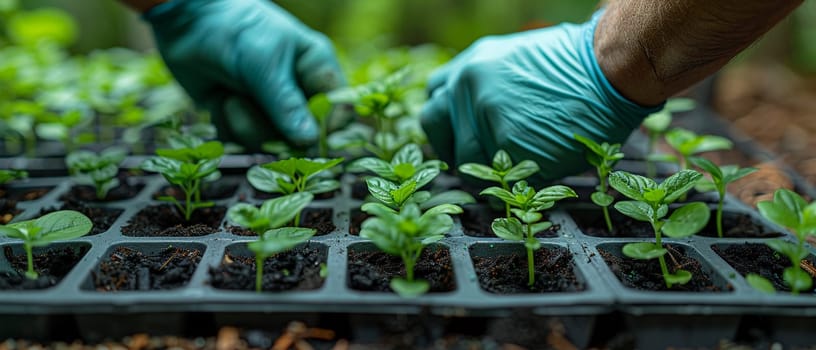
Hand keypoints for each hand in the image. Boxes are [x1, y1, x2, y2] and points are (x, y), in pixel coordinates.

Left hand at [144, 0, 348, 149]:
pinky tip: (220, 100)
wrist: (185, 21)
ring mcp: (269, 106)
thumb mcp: (264, 63)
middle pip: (303, 135)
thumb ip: (286, 103)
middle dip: (273, 128)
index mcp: (316, 69)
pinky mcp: (242, 117)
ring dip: (245, 124)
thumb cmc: (234, 29)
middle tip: (249, 106)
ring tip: (230, 97)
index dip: (325, 128)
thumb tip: (310, 141)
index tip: (301, 136)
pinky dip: (227, 124)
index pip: (338, 110)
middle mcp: (297, 91)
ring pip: (270, 141)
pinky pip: (243, 141)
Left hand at [421, 13, 661, 181]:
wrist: (609, 70)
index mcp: (470, 66)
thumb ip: (487, 86)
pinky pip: (499, 179)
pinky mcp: (506, 146)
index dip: (444, 124)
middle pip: (433, 128)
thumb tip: (473, 119)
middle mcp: (467, 88)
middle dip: (450, 148)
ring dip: (487, 174)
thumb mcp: (516, 60)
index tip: (458, 137)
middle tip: (475, 162)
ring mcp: (483, 117)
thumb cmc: (576, 68)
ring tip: (518, 169)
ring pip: (465, 162)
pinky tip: (539, 170)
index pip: (433, 100)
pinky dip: (518, 184)